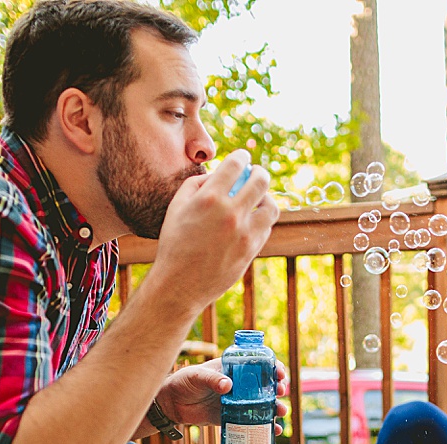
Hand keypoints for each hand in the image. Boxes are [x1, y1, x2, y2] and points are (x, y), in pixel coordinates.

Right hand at [147, 151, 278, 314]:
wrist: (180, 285)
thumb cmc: (175, 243)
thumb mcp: (176, 207)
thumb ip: (197, 184)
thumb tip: (219, 174)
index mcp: (210, 199)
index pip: (236, 165)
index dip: (242, 157)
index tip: (243, 158)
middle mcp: (230, 214)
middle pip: (260, 181)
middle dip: (260, 172)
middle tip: (256, 173)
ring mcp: (245, 234)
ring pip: (271, 206)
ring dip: (267, 198)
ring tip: (258, 199)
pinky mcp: (252, 250)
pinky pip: (266, 227)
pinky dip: (262, 219)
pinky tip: (252, 219)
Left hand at [155, 358, 288, 430]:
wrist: (171, 404)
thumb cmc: (183, 382)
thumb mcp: (197, 376)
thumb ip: (211, 380)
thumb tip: (227, 386)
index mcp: (233, 369)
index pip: (259, 365)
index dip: (273, 367)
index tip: (280, 373)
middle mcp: (239, 385)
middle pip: (265, 386)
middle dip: (278, 390)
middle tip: (280, 393)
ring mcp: (236, 402)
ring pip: (262, 405)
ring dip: (275, 409)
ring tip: (280, 413)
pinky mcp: (231, 418)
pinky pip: (251, 423)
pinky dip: (264, 427)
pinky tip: (274, 432)